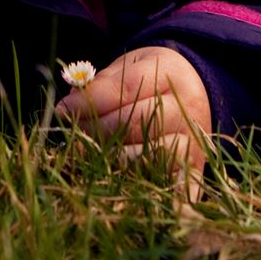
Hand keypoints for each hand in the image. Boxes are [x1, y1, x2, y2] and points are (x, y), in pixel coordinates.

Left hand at [57, 47, 212, 190]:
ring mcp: (193, 144)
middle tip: (76, 134)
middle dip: (97, 129)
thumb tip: (68, 107)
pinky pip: (173, 189)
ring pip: (151, 156)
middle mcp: (188, 110)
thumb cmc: (151, 82)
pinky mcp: (195, 173)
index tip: (63, 110)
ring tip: (92, 154)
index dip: (91, 101)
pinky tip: (122, 187)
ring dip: (114, 159)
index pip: (127, 87)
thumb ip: (101, 85)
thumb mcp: (129, 68)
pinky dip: (148, 191)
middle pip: (137, 123)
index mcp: (171, 75)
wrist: (197, 96)